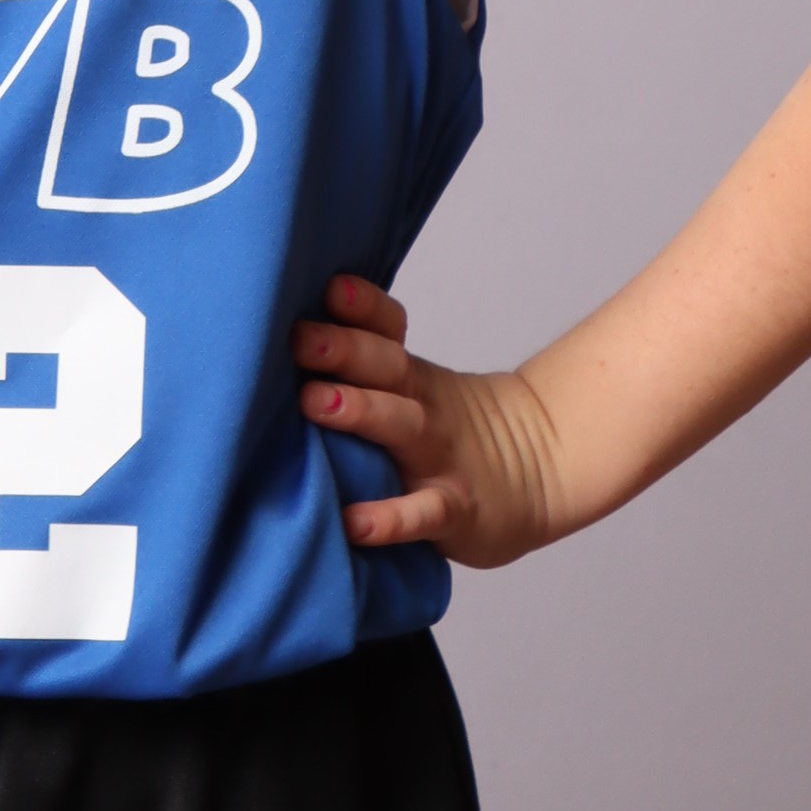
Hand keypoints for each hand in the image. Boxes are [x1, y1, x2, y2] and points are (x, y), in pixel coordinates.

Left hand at [292, 274, 566, 569]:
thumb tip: (273, 340)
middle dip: (343, 348)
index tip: (330, 287)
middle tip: (301, 337)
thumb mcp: (413, 388)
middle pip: (385, 367)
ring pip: (400, 425)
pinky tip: (355, 524)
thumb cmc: (446, 429)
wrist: (538, 471)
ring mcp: (438, 457)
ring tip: (314, 401)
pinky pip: (422, 513)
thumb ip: (359, 366)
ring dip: (359, 410)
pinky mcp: (453, 509)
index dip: (362, 306)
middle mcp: (420, 407)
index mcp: (407, 375)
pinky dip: (390, 519)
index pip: (386, 329)